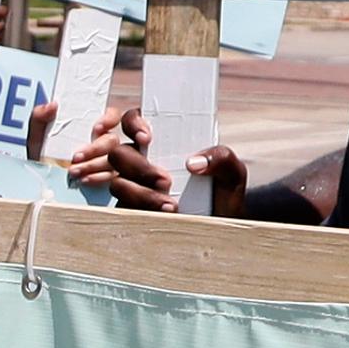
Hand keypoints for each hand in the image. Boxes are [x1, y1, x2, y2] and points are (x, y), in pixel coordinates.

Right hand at [51, 108, 248, 213]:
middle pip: (119, 151)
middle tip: (165, 181)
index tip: (146, 139)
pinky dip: (128, 203)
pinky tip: (143, 209)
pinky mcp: (129, 206)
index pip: (132, 120)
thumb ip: (221, 158)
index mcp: (162, 139)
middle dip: (138, 165)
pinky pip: (117, 201)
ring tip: (169, 205)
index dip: (132, 124)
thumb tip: (192, 162)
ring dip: (137, 191)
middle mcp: (141, 157)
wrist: (221, 227)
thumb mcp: (232, 173)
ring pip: (116, 179)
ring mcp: (131, 182)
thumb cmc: (224, 194)